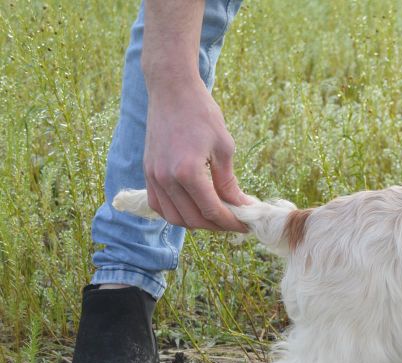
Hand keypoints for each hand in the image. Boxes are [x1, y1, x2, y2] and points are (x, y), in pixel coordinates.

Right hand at [143, 77, 249, 231]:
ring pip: (174, 217)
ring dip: (196, 223)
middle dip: (217, 226)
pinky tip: (193, 209)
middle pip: (193, 219)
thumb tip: (240, 206)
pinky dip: (176, 213)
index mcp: (188, 172)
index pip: (212, 211)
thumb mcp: (224, 148)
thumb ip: (228, 182)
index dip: (232, 222)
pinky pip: (159, 205)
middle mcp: (166, 178)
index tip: (247, 224)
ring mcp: (153, 176)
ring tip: (216, 217)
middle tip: (235, 221)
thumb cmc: (202, 114)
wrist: (172, 90)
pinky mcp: (148, 172)